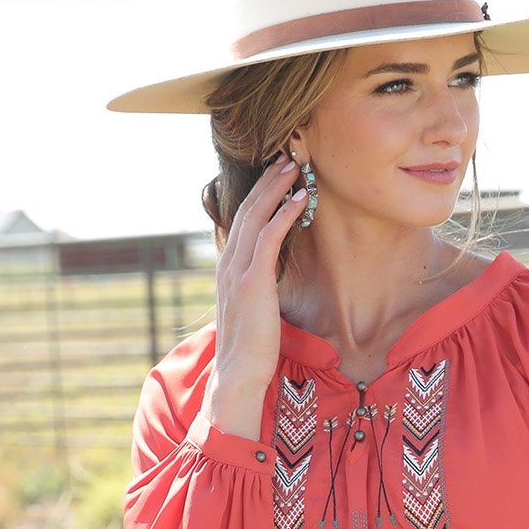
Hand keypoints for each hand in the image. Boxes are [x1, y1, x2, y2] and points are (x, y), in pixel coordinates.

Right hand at [204, 155, 307, 438]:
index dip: (259, 192)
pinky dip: (284, 213)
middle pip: (247, 208)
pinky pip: (269, 237)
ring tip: (295, 166)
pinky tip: (300, 198)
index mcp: (228, 266)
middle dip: (268, 180)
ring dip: (276, 187)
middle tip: (288, 156)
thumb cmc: (251, 346)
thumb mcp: (252, 306)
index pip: (242, 218)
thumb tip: (269, 275)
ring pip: (256, 215)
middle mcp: (228, 262)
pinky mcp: (253, 280)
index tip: (277, 173)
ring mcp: (238, 269)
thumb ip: (257, 284)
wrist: (238, 373)